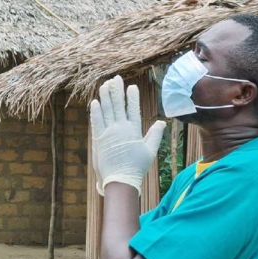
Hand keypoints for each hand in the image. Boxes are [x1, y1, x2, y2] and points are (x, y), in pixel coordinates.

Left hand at [90, 75, 165, 195]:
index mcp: (134, 130)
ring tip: (104, 85)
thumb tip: (162, 122)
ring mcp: (109, 133)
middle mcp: (121, 129)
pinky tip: (95, 102)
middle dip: (117, 90)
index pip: (133, 109)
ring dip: (105, 96)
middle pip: (118, 105)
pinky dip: (96, 112)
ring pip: (106, 110)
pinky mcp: (99, 139)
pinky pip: (97, 122)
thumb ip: (155, 135)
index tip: (132, 86)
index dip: (132, 97)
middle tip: (116, 78)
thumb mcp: (150, 151)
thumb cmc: (137, 167)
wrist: (121, 180)